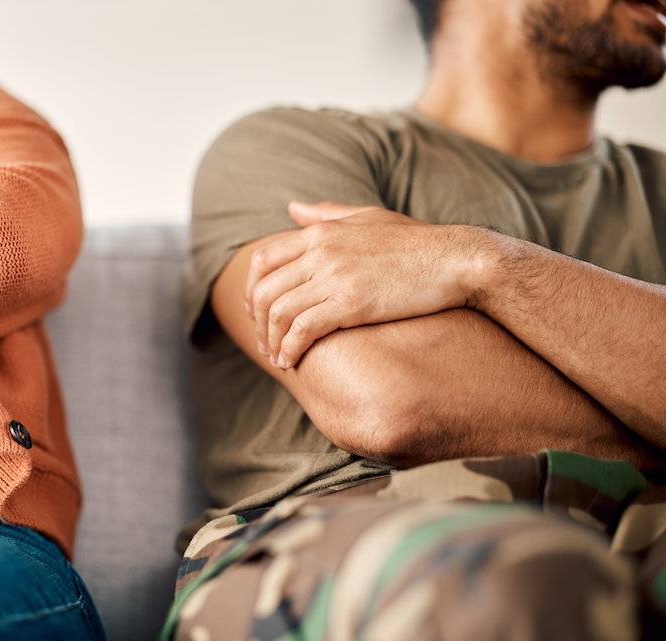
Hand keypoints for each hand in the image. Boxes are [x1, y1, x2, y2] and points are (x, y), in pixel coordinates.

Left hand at [244, 201, 484, 368]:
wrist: (458, 260)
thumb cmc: (417, 243)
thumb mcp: (368, 217)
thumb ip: (327, 213)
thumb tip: (292, 208)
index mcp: (321, 233)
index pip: (263, 261)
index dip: (252, 291)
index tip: (254, 312)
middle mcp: (321, 252)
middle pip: (264, 291)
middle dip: (257, 323)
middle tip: (264, 342)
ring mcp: (335, 277)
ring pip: (279, 313)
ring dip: (271, 341)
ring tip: (278, 357)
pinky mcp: (351, 303)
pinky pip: (303, 330)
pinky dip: (290, 349)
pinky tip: (291, 362)